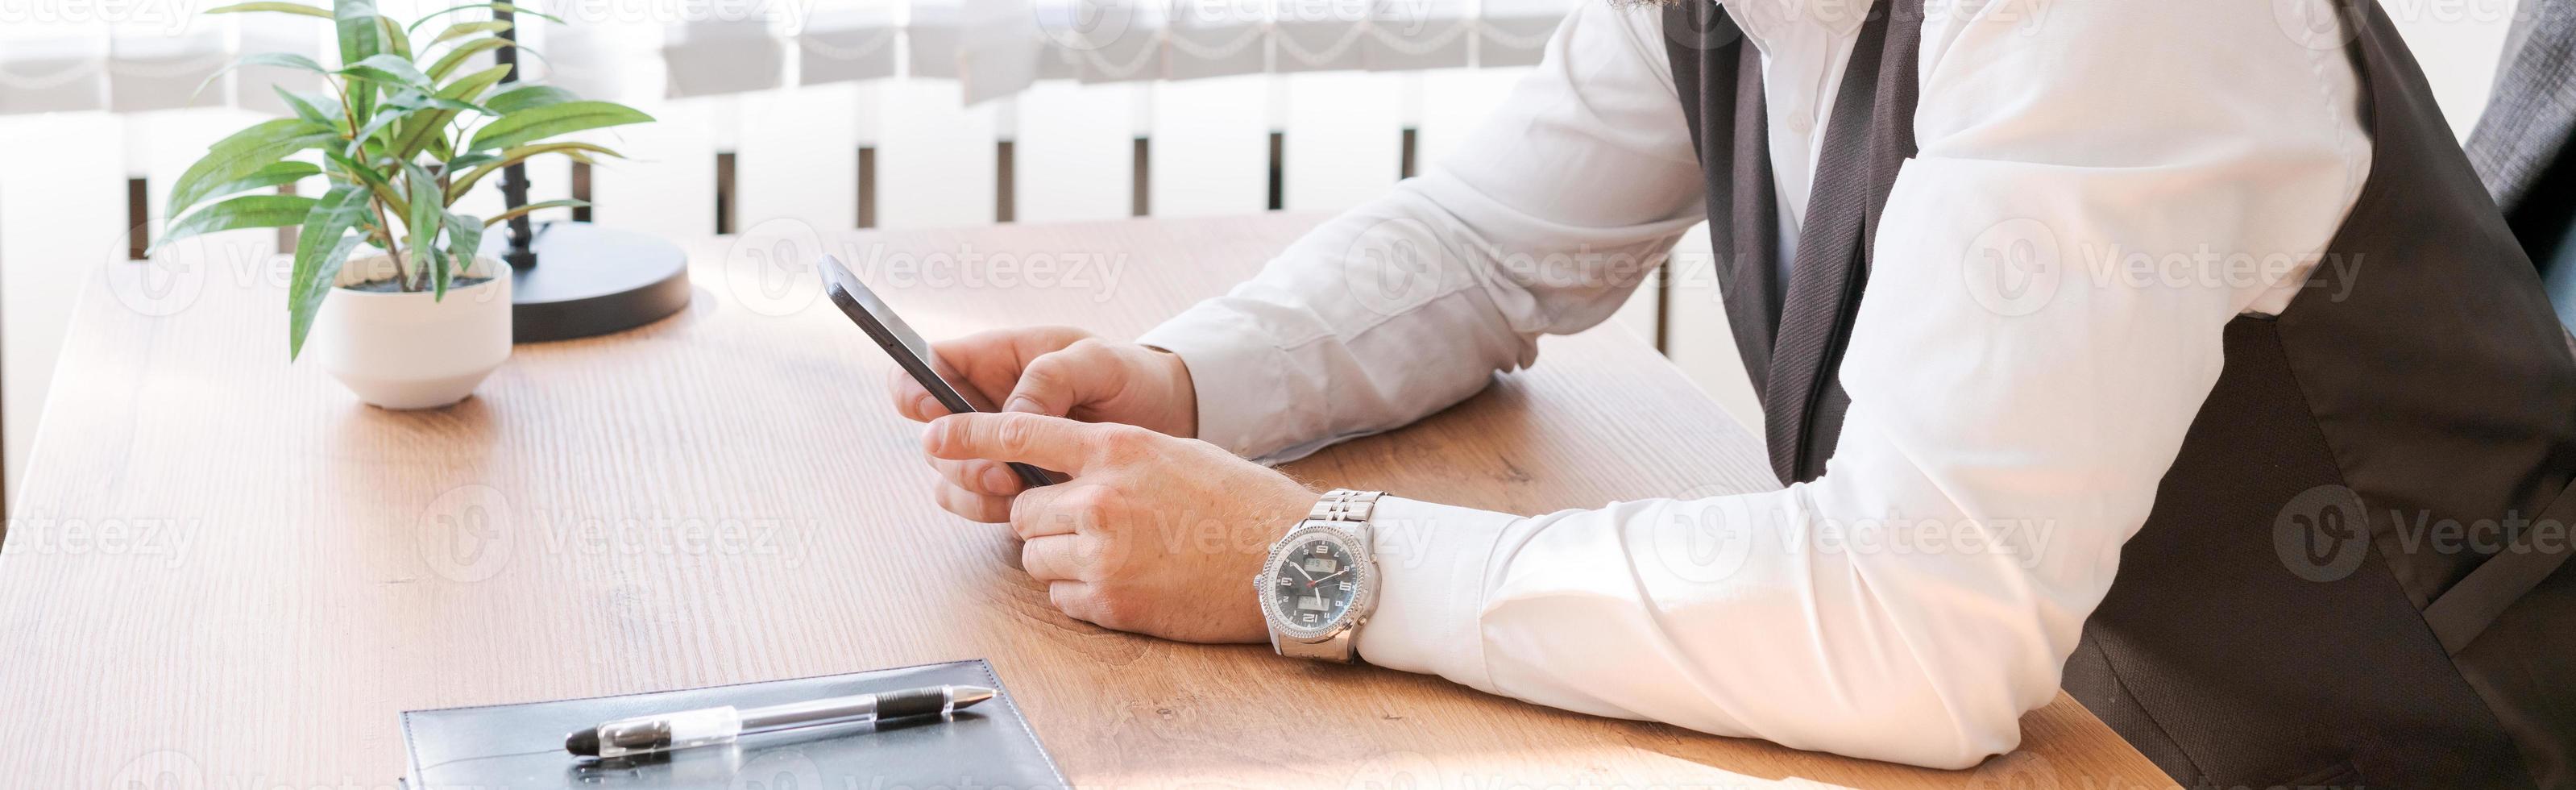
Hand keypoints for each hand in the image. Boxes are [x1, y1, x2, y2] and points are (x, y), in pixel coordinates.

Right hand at [888, 327, 1198, 518]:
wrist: (1168, 423)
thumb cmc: (1131, 377)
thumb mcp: (1099, 361)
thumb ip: (1052, 379)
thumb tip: (1012, 417)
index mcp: (995, 360)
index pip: (927, 367)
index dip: (913, 388)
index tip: (934, 409)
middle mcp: (984, 407)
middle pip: (933, 436)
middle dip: (958, 459)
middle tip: (1002, 474)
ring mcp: (995, 451)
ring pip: (949, 478)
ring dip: (973, 492)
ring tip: (1020, 492)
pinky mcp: (1013, 487)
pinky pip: (980, 506)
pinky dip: (994, 513)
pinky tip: (1030, 511)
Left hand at [923, 411, 1318, 642]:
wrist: (1288, 560)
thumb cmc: (1237, 503)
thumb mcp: (1172, 454)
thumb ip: (1110, 457)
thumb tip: (1058, 469)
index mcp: (1117, 448)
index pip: (1022, 431)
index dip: (968, 433)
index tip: (932, 434)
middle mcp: (1101, 497)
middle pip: (1022, 509)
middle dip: (1045, 518)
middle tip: (1092, 523)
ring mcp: (1103, 553)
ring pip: (1035, 556)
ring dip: (1061, 557)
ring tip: (1119, 554)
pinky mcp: (1111, 602)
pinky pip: (1060, 597)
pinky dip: (1082, 593)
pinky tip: (1128, 582)